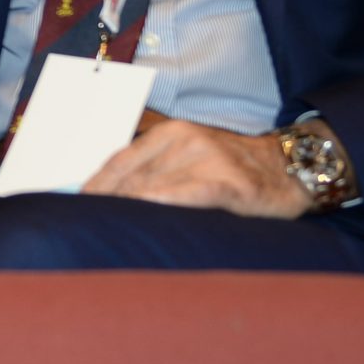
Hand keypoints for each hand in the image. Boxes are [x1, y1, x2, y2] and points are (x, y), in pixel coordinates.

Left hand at [82, 118, 307, 217]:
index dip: (95, 185)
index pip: (120, 160)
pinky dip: (166, 203)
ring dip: (128, 209)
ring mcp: (209, 160)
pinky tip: (146, 213)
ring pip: (156, 186)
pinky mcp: (231, 184)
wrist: (289, 168)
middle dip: (106, 202)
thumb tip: (107, 191)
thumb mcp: (189, 155)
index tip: (74, 205)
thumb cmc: (231, 169)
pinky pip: (191, 194)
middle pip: (133, 176)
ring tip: (104, 230)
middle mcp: (186, 141)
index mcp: (170, 133)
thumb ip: (153, 166)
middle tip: (82, 225)